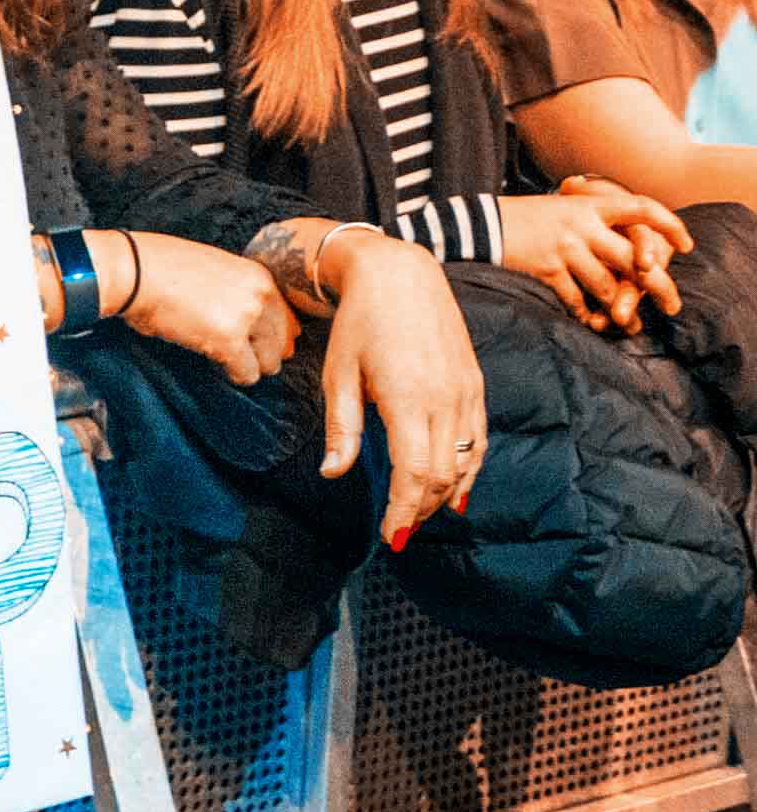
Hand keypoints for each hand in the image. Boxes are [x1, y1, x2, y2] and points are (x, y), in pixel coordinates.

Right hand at [116, 232, 297, 385]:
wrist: (134, 271)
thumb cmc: (160, 267)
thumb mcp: (213, 268)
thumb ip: (237, 290)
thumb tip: (248, 321)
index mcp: (259, 276)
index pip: (287, 318)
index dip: (271, 336)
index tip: (254, 345)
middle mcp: (262, 295)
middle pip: (282, 342)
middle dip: (263, 355)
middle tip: (240, 359)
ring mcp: (247, 318)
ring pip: (269, 362)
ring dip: (250, 366)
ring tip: (226, 362)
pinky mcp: (229, 341)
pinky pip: (247, 373)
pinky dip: (233, 376)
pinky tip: (217, 366)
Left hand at [315, 231, 483, 544]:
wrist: (401, 275)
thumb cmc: (359, 323)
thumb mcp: (337, 373)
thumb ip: (341, 426)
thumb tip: (333, 472)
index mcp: (409, 398)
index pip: (414, 473)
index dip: (403, 510)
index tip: (391, 535)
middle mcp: (445, 399)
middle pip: (444, 475)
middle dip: (421, 510)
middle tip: (400, 533)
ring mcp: (466, 391)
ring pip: (467, 461)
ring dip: (445, 494)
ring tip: (420, 515)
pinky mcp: (474, 384)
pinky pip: (479, 438)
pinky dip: (469, 468)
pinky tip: (454, 488)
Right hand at [497, 182, 688, 330]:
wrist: (478, 225)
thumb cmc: (523, 218)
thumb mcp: (562, 208)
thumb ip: (593, 222)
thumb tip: (629, 251)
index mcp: (590, 204)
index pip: (642, 209)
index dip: (670, 226)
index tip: (686, 246)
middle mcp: (582, 224)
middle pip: (634, 259)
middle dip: (658, 286)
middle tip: (671, 306)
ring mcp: (565, 247)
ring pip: (607, 285)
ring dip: (621, 310)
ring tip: (631, 324)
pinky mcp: (547, 269)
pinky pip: (576, 299)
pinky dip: (585, 314)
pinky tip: (591, 321)